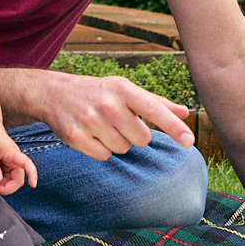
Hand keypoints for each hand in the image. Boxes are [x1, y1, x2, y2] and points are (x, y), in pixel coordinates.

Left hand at [0, 120, 37, 195]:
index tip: (33, 185)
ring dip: (0, 184)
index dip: (32, 174)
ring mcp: (11, 163)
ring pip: (11, 181)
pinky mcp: (7, 165)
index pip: (27, 164)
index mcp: (13, 154)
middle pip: (17, 180)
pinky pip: (6, 178)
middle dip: (6, 187)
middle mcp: (15, 160)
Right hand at [25, 69, 194, 160]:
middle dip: (134, 134)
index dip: (173, 127)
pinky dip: (100, 149)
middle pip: (142, 139)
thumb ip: (156, 103)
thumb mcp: (125, 90)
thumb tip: (184, 113)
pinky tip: (91, 134)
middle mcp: (108, 104)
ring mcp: (91, 120)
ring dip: (116, 142)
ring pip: (123, 149)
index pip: (154, 110)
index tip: (189, 141)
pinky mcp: (76, 136)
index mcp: (124, 89)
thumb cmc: (98, 92)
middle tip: (118, 121)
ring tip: (102, 126)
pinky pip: (104, 156)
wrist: (55, 93)